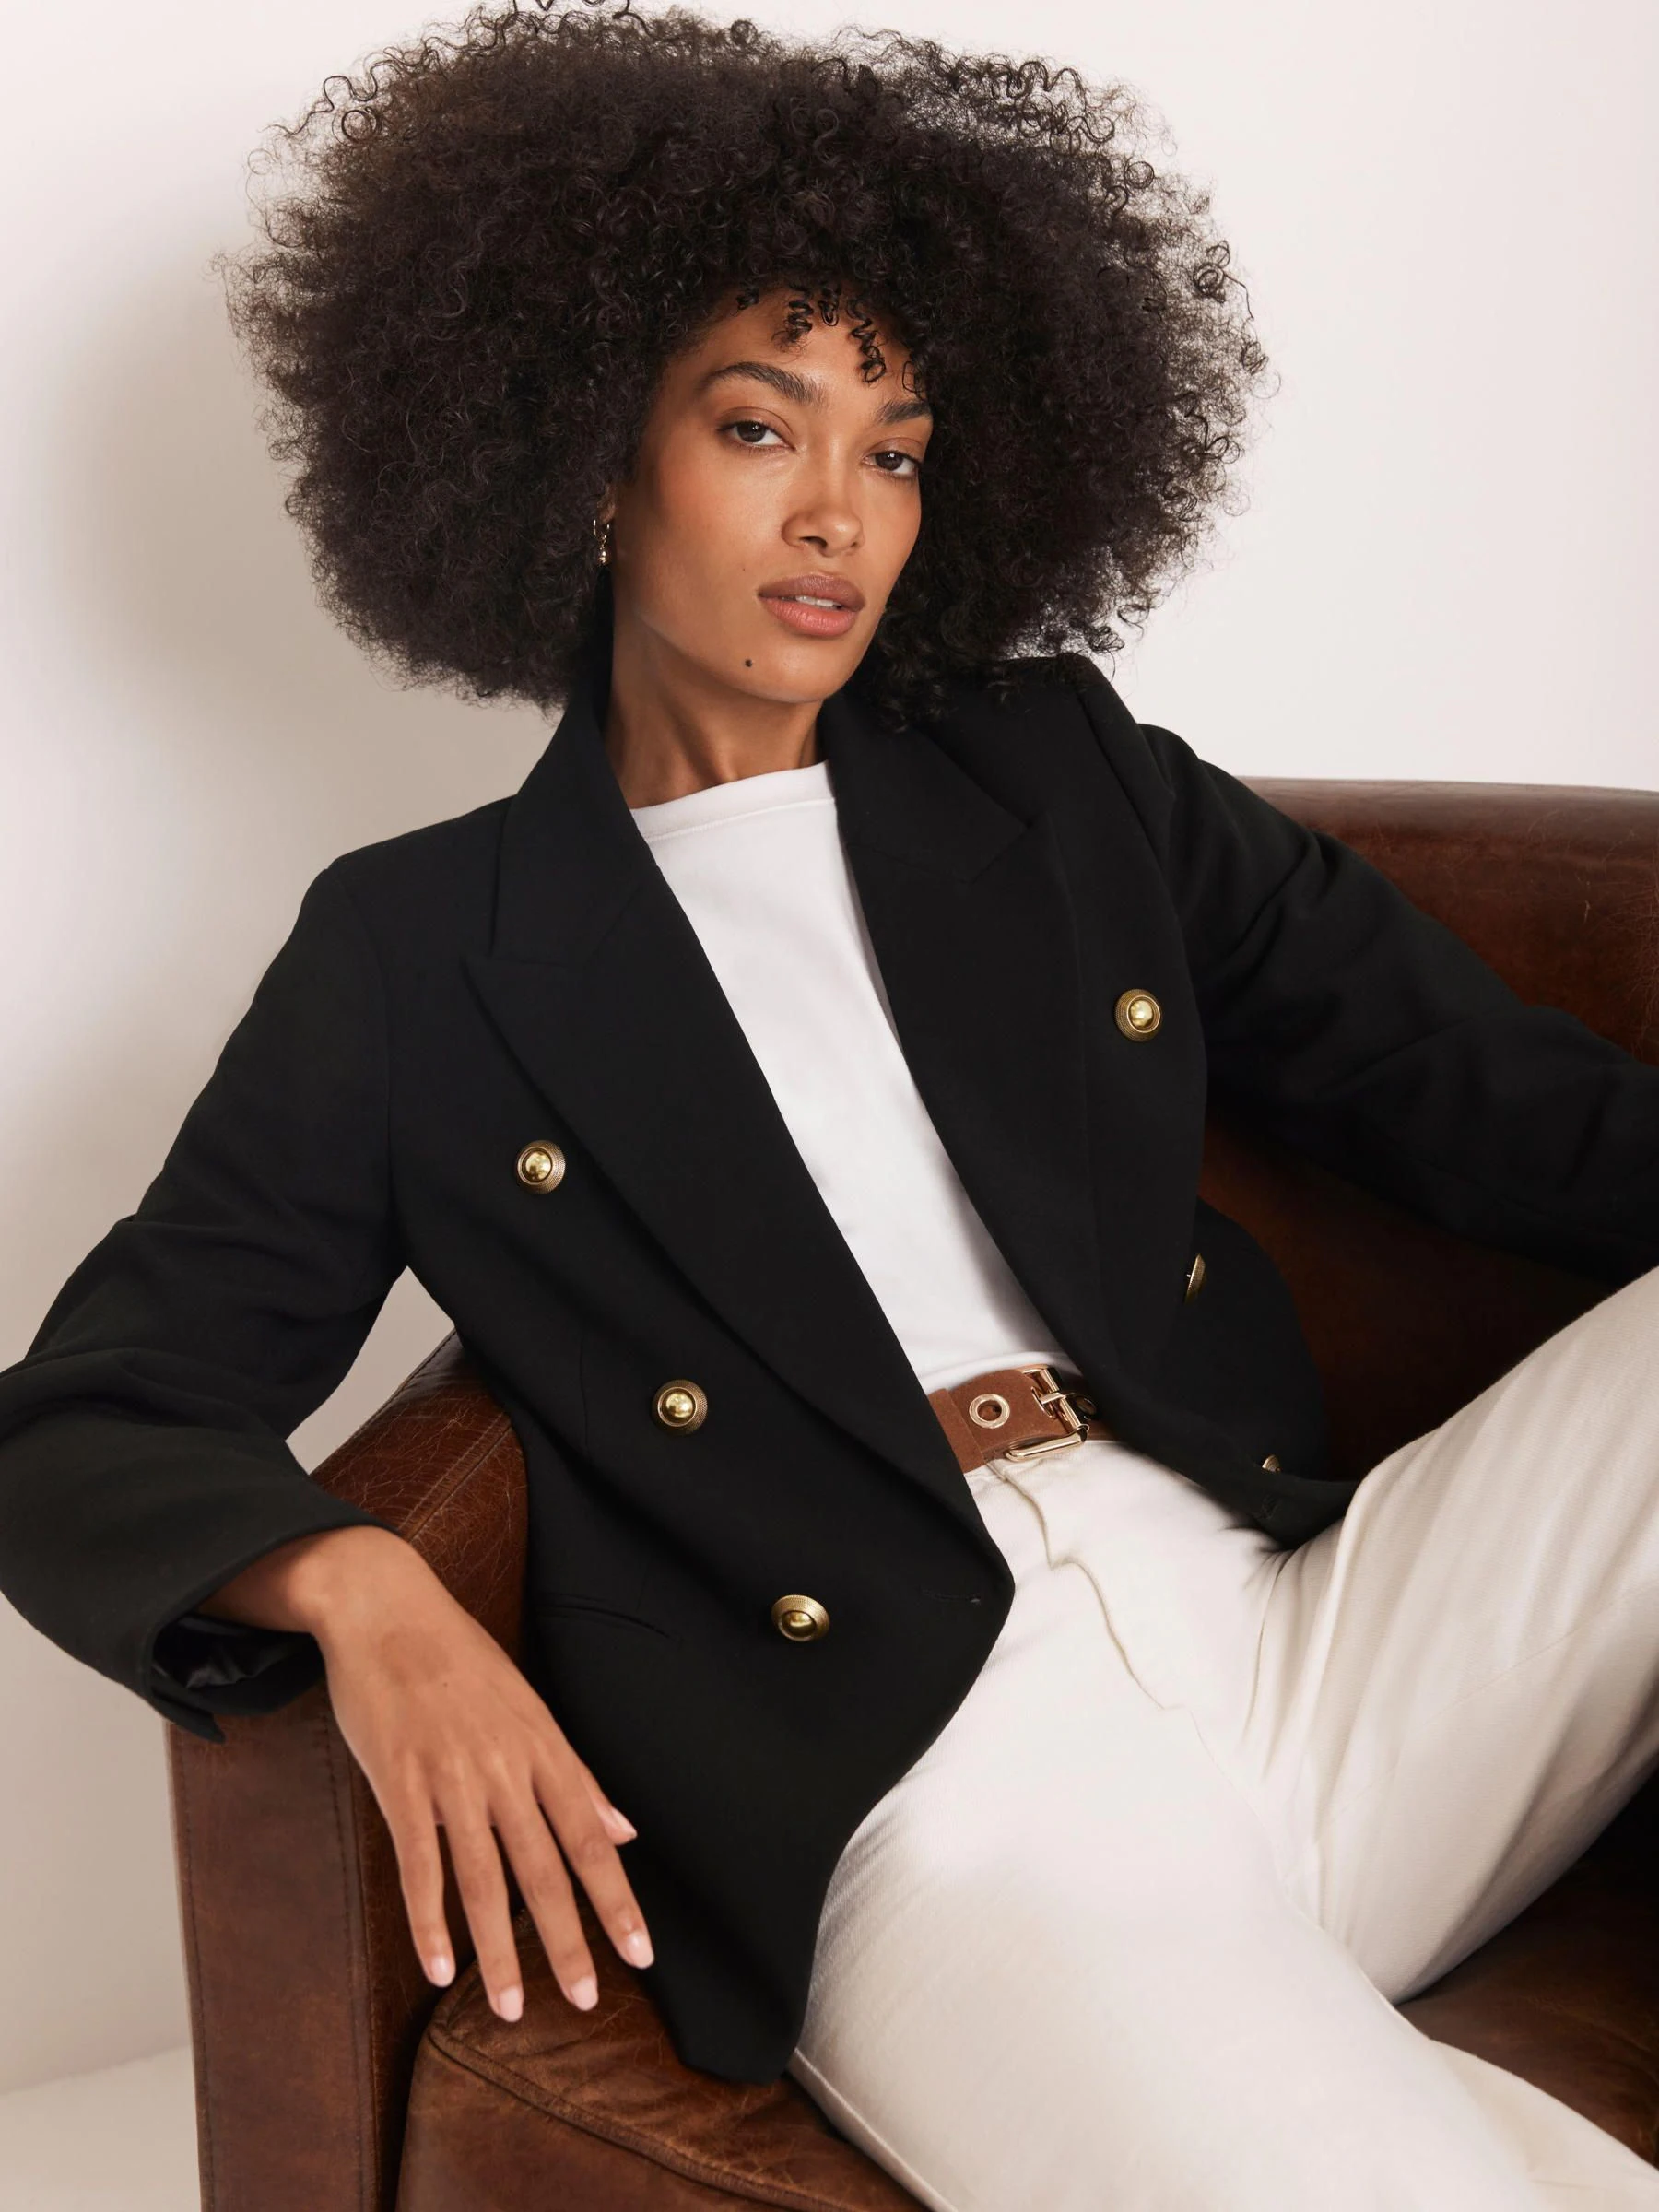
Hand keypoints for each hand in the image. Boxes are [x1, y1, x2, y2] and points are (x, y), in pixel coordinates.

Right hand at [203, 1525, 650, 2019]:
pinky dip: (428, 1921)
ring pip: (482, 1878)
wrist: (386, 1606)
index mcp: (543, 1747)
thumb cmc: (459, 1658)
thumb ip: (575, 1775)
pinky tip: (438, 1967)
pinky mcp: (399, 1781)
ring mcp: (451, 1775)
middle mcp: (506, 1766)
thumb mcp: (530, 1706)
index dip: (617, 1899)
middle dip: (568, 1940)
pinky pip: (417, 1863)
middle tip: (584, 2000)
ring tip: (511, 2008)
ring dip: (497, 1951)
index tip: (640, 1954)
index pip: (591, 1838)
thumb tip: (626, 1829)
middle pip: (544, 1867)